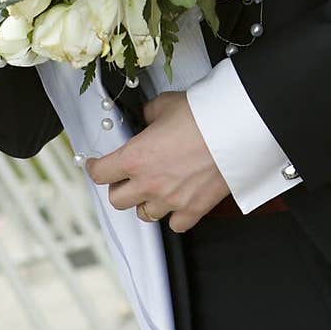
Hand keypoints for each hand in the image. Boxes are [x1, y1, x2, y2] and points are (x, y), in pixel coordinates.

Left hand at [85, 91, 229, 232]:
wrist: (236, 129)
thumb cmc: (201, 115)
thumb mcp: (165, 104)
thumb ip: (148, 115)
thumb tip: (146, 119)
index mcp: (135, 158)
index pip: (100, 173)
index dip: (94, 168)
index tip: (96, 165)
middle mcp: (148, 183)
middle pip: (117, 200)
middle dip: (118, 187)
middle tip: (126, 176)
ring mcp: (171, 200)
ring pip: (144, 215)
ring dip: (144, 202)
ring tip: (153, 189)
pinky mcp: (194, 209)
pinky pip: (175, 225)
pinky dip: (174, 216)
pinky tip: (177, 202)